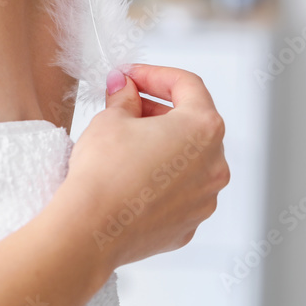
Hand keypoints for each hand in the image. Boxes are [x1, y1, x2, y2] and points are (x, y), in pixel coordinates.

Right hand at [56, 64, 229, 270]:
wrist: (91, 230)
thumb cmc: (104, 174)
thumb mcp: (111, 119)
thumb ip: (125, 97)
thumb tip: (125, 88)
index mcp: (203, 129)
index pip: (187, 86)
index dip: (155, 75)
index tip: (132, 76)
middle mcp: (214, 164)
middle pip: (191, 123)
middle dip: (158, 110)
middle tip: (126, 105)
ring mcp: (205, 198)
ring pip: (187, 160)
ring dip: (162, 145)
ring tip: (127, 142)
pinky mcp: (189, 223)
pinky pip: (179, 191)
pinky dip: (161, 180)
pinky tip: (132, 177)